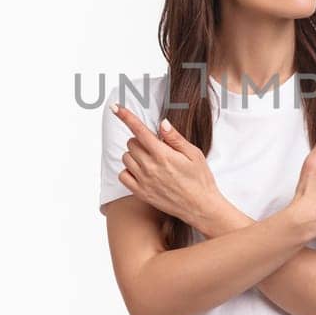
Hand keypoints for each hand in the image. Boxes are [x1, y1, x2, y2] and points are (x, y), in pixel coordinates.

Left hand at [112, 104, 225, 226]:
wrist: (200, 207)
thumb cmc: (200, 179)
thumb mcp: (194, 154)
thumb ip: (175, 138)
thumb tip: (162, 123)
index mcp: (163, 154)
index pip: (139, 130)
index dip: (126, 116)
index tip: (115, 107)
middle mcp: (150, 167)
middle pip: (131, 143)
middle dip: (141, 140)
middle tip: (157, 148)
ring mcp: (143, 181)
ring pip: (126, 158)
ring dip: (135, 155)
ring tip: (151, 161)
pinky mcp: (140, 193)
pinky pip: (123, 175)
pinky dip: (129, 171)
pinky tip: (142, 172)